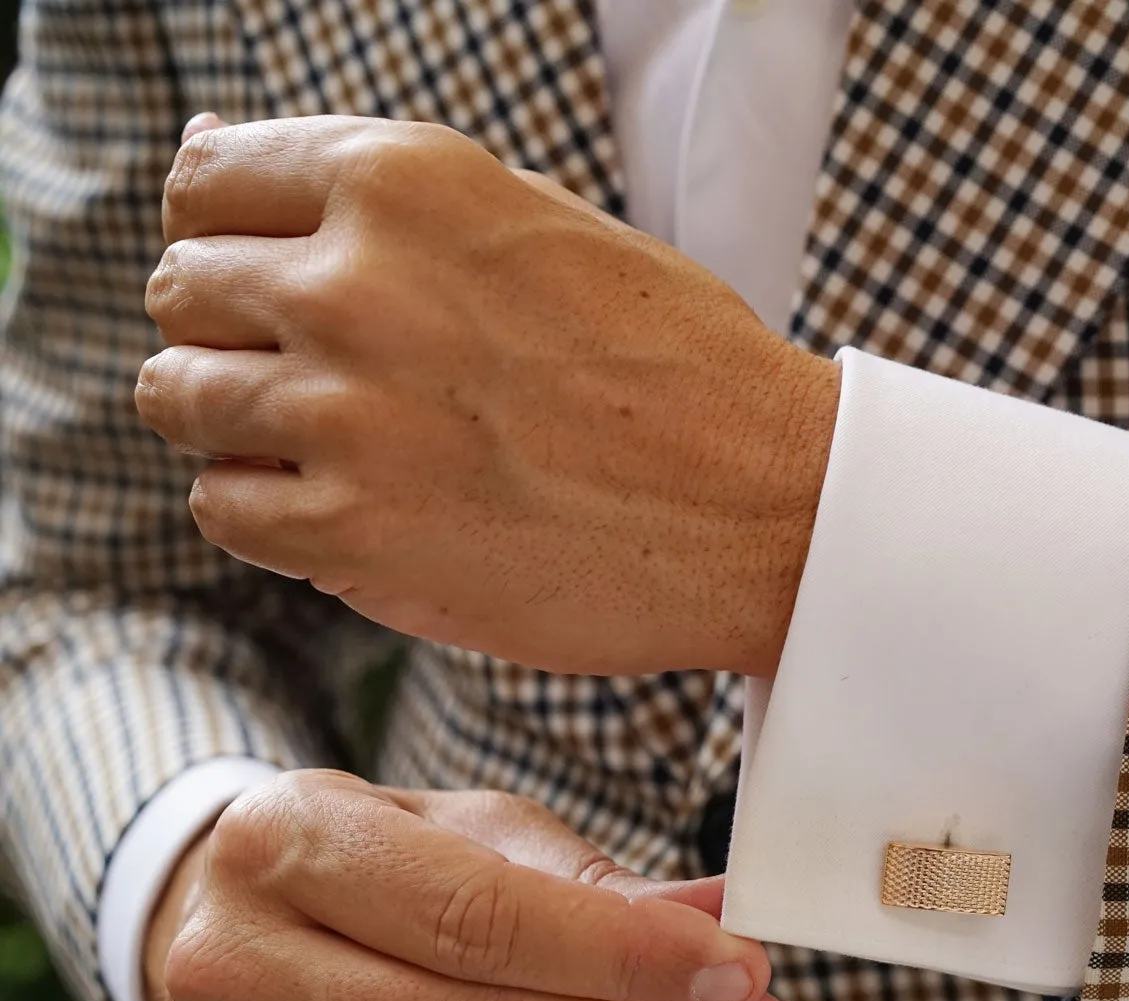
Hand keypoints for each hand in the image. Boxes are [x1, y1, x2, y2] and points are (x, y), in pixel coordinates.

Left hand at [135, 114, 840, 677]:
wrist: (768, 504)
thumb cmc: (675, 362)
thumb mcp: (536, 221)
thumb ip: (380, 195)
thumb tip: (210, 154)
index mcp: (404, 181)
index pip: (205, 181)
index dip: (231, 233)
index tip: (275, 277)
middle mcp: (355, 284)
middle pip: (182, 289)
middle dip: (235, 328)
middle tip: (328, 373)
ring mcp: (345, 413)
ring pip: (178, 398)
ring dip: (241, 420)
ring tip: (341, 442)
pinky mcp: (353, 534)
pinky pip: (222, 507)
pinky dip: (269, 509)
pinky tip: (352, 503)